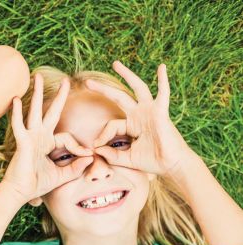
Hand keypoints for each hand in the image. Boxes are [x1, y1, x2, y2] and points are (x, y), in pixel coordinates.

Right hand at [2, 73, 93, 205]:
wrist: (20, 193)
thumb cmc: (36, 184)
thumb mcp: (61, 175)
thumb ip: (76, 168)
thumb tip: (91, 158)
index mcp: (46, 144)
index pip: (67, 137)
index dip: (78, 146)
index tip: (88, 154)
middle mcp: (38, 137)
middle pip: (50, 112)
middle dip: (58, 96)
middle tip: (66, 80)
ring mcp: (29, 138)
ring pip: (34, 111)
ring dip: (36, 94)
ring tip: (37, 77)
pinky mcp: (22, 143)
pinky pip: (19, 125)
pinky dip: (16, 113)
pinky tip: (14, 100)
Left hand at [86, 61, 194, 175]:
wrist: (171, 166)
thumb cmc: (152, 162)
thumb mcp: (127, 158)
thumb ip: (111, 155)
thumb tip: (95, 149)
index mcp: (131, 125)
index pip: (111, 124)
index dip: (102, 136)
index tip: (96, 147)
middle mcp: (140, 114)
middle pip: (119, 97)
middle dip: (103, 89)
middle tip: (87, 82)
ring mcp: (150, 111)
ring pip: (137, 88)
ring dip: (126, 75)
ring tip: (115, 64)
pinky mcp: (160, 112)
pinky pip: (163, 94)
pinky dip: (163, 80)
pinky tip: (162, 67)